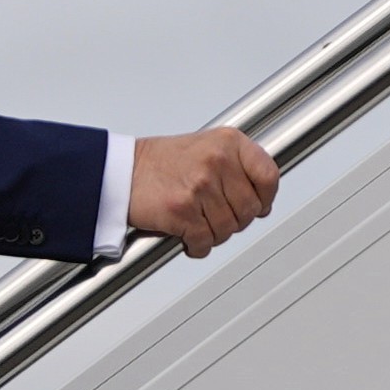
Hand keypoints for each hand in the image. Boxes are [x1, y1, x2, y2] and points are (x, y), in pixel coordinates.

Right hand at [129, 126, 279, 256]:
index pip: (269, 176)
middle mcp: (217, 161)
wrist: (121, 171)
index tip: (258, 205)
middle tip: (217, 216)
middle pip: (250, 209)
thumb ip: (239, 169)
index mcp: (228, 142)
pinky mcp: (183, 210)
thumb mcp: (207, 148)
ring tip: (198, 222)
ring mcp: (200, 185)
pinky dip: (197, 246)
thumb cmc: (161, 163)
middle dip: (235, 220)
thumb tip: (265, 202)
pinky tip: (188, 236)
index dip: (265, 198)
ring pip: (228, 228)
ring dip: (214, 234)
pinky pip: (205, 242)